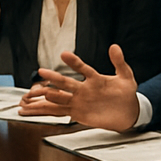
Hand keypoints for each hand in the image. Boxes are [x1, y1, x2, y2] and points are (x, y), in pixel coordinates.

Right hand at [18, 46, 139, 129]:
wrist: (127, 112)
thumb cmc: (126, 93)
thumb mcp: (126, 77)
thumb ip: (119, 63)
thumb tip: (115, 47)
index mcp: (95, 79)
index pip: (82, 68)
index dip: (73, 62)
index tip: (64, 54)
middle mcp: (83, 89)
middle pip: (66, 82)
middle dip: (54, 77)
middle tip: (42, 71)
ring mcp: (78, 101)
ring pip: (59, 97)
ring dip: (47, 94)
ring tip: (34, 92)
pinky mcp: (76, 113)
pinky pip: (58, 111)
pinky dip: (44, 110)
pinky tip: (32, 108)